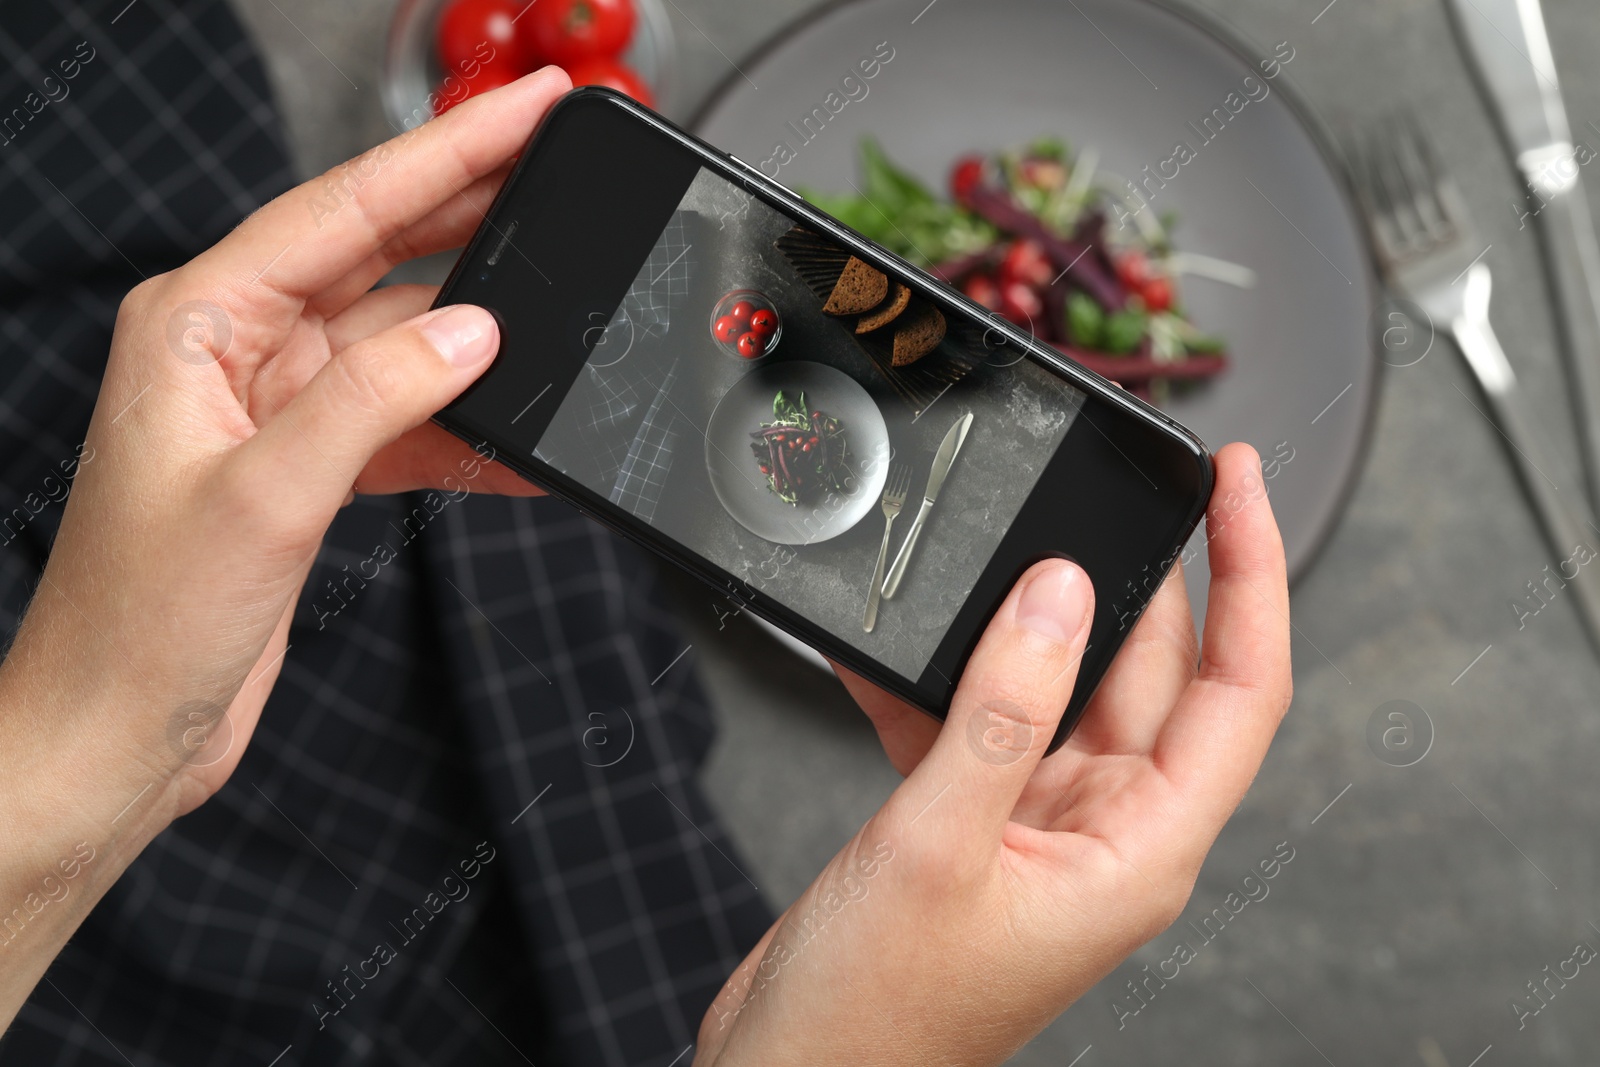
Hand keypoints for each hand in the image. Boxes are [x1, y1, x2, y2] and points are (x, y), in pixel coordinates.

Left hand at [0, 69, 568, 1020]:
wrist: (118, 737)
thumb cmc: (141, 624)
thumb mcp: (265, 498)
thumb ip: (374, 400)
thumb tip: (474, 332)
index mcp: (199, 322)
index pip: (345, 208)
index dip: (446, 151)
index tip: (527, 110)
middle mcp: (238, 351)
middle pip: (380, 253)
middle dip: (476, 209)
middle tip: (563, 165)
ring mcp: (279, 410)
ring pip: (404, 340)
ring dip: (485, 334)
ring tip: (569, 294)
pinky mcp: (311, 470)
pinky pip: (410, 424)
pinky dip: (470, 433)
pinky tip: (527, 441)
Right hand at [696, 443, 1290, 1065]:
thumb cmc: (877, 1011)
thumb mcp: (938, 844)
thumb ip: (1003, 710)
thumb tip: (1059, 592)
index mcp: (1138, 849)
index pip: (1239, 691)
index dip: (1252, 579)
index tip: (1233, 485)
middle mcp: (1104, 831)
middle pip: (1154, 673)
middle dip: (1129, 579)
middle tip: (1103, 488)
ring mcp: (1039, 825)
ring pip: (1063, 686)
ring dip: (1024, 624)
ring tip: (991, 553)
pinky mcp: (975, 823)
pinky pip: (978, 721)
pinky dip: (938, 681)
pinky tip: (891, 651)